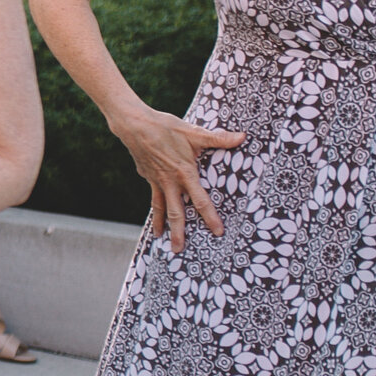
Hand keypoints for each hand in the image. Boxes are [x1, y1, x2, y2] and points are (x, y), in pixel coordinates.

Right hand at [108, 107, 243, 251]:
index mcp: (184, 173)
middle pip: (175, 212)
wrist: (133, 125)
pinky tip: (155, 213)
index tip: (217, 231)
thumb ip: (218, 139)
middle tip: (179, 250)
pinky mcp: (147, 176)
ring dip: (161, 224)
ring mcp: (156, 180)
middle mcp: (169, 182)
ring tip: (161, 239)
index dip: (210, 217)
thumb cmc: (165, 127)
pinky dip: (154, 206)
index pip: (200, 201)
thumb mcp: (193, 132)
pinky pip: (153, 196)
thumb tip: (242, 138)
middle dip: (178, 232)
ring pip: (160, 207)